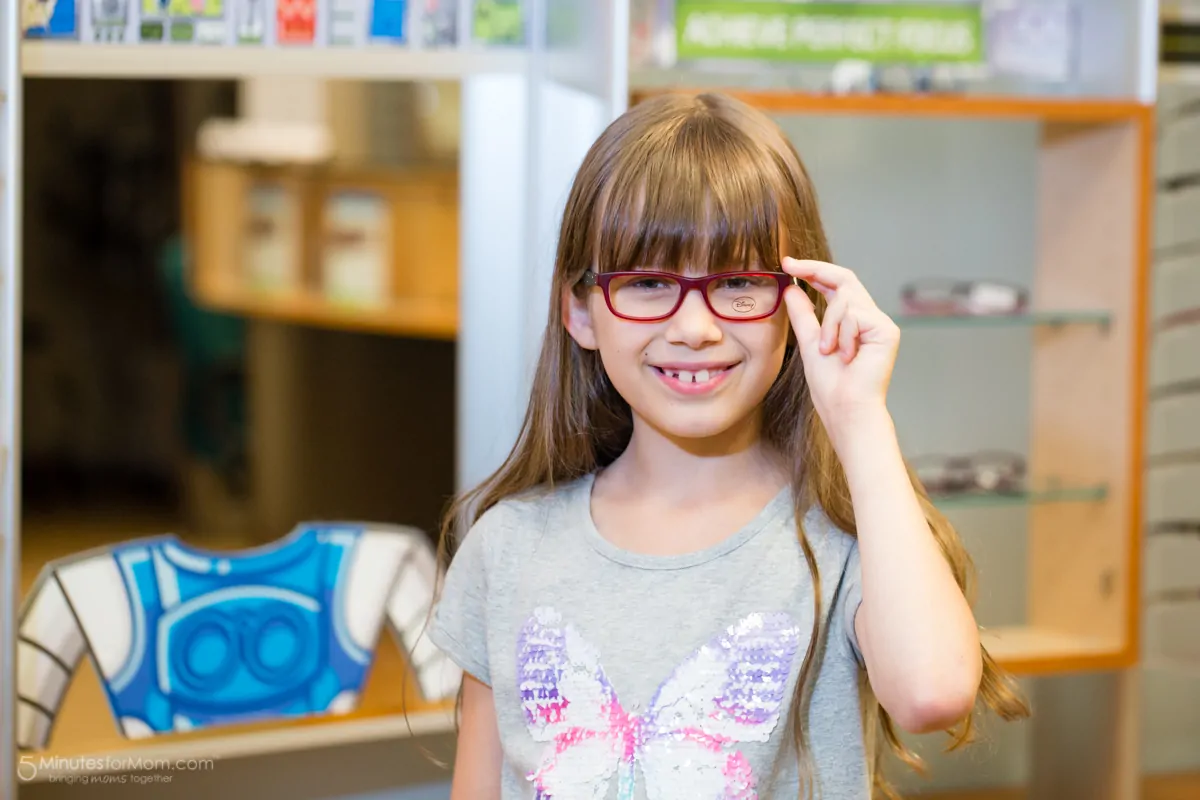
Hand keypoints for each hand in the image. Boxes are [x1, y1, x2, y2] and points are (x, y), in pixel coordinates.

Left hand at [781, 258, 899, 435]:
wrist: (845, 408)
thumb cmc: (830, 385)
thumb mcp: (809, 342)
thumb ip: (803, 315)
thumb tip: (791, 289)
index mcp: (851, 322)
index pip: (835, 285)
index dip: (813, 271)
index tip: (788, 263)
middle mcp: (869, 318)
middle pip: (845, 279)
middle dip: (815, 270)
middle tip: (790, 266)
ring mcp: (880, 323)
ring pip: (845, 299)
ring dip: (827, 325)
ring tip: (827, 351)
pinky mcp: (886, 330)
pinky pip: (854, 315)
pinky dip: (842, 335)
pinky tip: (846, 356)